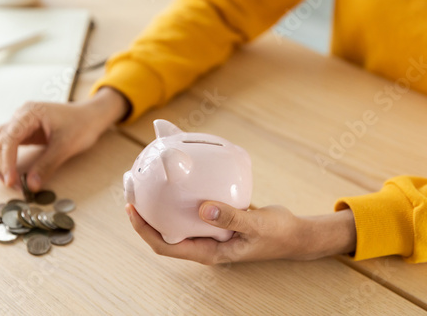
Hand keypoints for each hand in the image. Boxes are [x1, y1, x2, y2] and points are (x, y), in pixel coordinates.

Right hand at [0, 86, 129, 190]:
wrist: (92, 116)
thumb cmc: (82, 125)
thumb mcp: (66, 146)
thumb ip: (47, 165)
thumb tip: (31, 186)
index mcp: (29, 113)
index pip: (9, 138)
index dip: (7, 161)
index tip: (11, 181)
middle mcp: (20, 116)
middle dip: (2, 165)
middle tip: (13, 186)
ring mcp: (20, 123)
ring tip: (8, 181)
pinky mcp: (24, 132)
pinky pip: (7, 145)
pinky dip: (5, 160)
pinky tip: (11, 173)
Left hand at [126, 201, 355, 264]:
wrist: (293, 232)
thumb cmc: (276, 236)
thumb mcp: (256, 227)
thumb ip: (231, 218)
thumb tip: (204, 209)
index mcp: (207, 251)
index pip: (166, 246)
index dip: (145, 231)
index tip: (132, 211)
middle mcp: (203, 241)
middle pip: (165, 232)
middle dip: (146, 215)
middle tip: (133, 191)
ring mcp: (209, 229)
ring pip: (177, 218)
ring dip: (162, 203)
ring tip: (149, 181)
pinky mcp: (216, 216)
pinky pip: (194, 205)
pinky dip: (185, 192)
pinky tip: (183, 175)